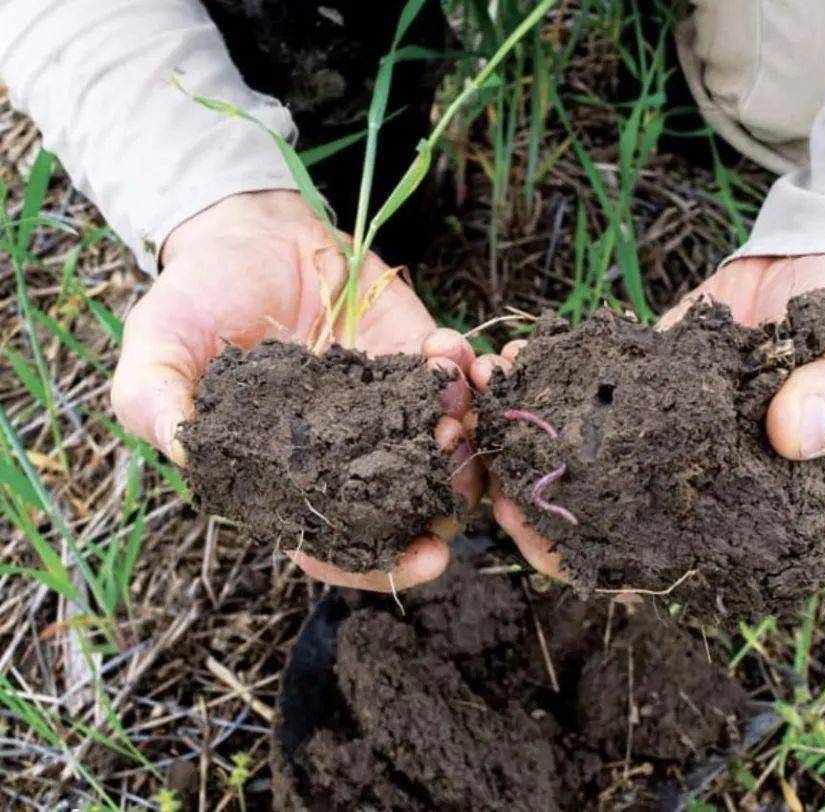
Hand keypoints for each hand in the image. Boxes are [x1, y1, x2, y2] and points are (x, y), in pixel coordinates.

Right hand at [110, 190, 481, 590]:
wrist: (244, 229)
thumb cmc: (196, 296)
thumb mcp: (156, 347)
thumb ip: (155, 402)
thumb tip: (190, 457)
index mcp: (286, 474)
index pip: (337, 542)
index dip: (379, 562)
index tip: (427, 560)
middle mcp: (343, 451)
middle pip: (407, 504)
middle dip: (440, 496)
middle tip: (447, 464)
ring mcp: (383, 406)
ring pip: (442, 450)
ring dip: (463, 441)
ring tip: (456, 417)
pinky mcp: (410, 355)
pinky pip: (452, 379)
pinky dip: (465, 372)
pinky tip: (456, 356)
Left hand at [469, 253, 824, 580]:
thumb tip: (791, 436)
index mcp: (750, 497)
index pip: (671, 555)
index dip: (609, 563)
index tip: (547, 548)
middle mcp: (695, 472)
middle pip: (610, 514)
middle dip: (545, 507)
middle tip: (492, 488)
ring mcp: (662, 425)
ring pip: (586, 454)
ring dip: (532, 445)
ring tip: (485, 424)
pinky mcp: (641, 377)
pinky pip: (588, 385)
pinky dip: (549, 379)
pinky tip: (509, 367)